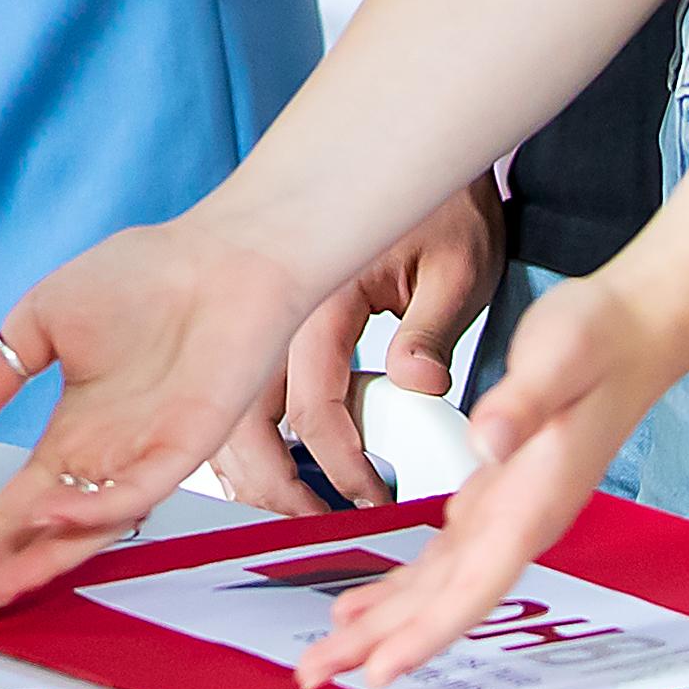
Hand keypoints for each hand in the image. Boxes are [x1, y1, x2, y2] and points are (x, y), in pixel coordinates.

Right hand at [0, 214, 309, 619]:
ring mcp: (146, 458)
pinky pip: (137, 491)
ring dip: (40, 561)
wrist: (219, 253)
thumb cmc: (140, 278)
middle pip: (43, 533)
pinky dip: (94, 508)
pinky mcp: (188, 445)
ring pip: (89, 528)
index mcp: (73, 438)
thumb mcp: (37, 323)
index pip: (17, 507)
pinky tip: (50, 518)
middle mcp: (107, 462)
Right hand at [254, 170, 505, 503]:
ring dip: (249, 467)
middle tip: (312, 526)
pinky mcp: (273, 320)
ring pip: (231, 408)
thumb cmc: (448, 215)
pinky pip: (242, 389)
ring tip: (286, 511)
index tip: (368, 500)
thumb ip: (432, 327)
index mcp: (321, 298)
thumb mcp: (457, 268)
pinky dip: (245, 436)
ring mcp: (269, 316)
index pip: (313, 404)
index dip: (339, 463)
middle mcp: (281, 310)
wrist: (425, 161)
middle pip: (245, 416)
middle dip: (272, 483)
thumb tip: (420, 383)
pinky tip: (265, 469)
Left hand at [286, 271, 676, 688]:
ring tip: (331, 648)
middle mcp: (522, 521)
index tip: (379, 670)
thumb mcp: (560, 357)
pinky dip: (408, 584)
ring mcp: (512, 511)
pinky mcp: (501, 492)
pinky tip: (376, 601)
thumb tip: (487, 442)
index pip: (473, 587)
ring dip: (386, 620)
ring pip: (439, 584)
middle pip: (444, 601)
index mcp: (533, 502)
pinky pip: (446, 555)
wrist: (637, 329)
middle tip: (314, 673)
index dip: (426, 633)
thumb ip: (524, 402)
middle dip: (382, 642)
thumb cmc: (602, 339)